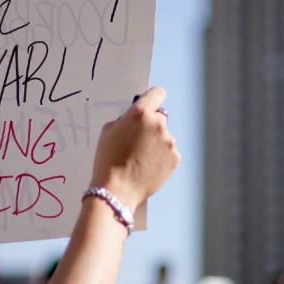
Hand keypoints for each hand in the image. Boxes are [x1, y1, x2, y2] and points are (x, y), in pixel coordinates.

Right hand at [89, 86, 179, 210]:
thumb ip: (125, 120)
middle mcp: (158, 124)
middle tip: (138, 141)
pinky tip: (148, 166)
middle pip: (159, 117)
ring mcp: (169, 141)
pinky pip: (169, 152)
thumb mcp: (108, 131)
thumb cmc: (108, 160)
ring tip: (140, 158)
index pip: (157, 93)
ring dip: (156, 143)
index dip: (153, 98)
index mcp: (140, 113)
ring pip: (164, 136)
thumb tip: (135, 120)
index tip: (151, 104)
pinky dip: (161, 157)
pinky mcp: (175, 158)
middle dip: (150, 125)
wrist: (116, 190)